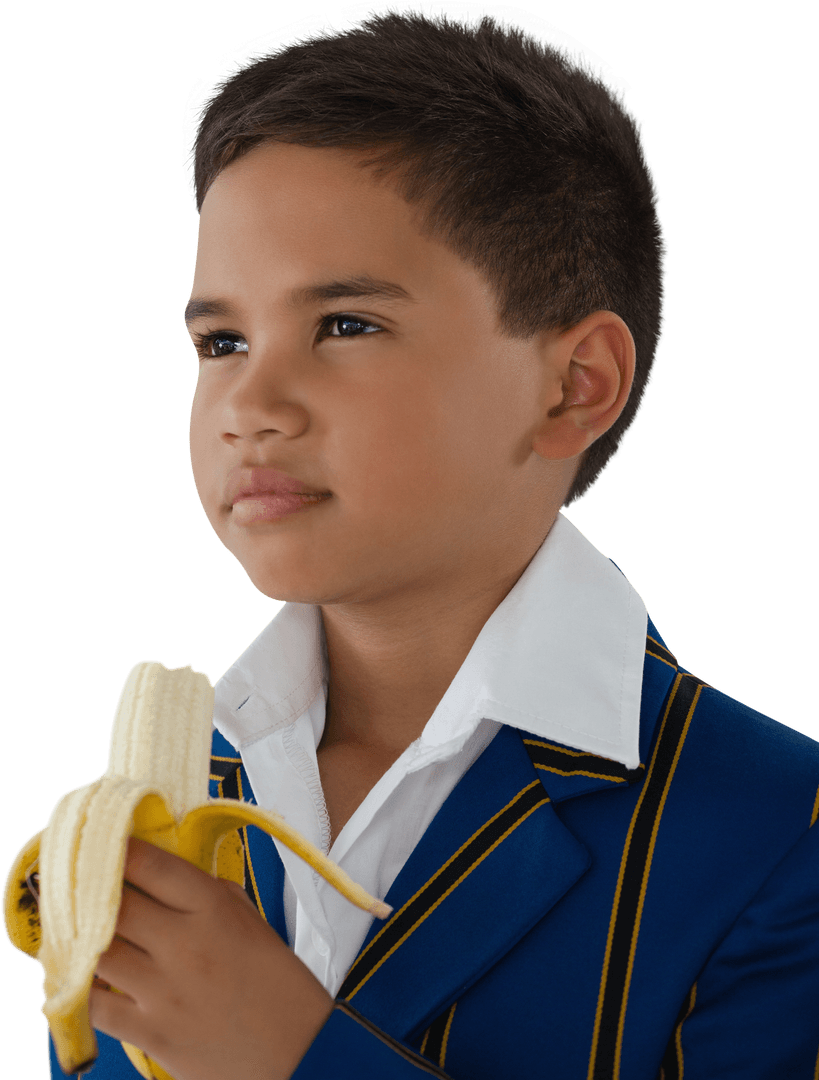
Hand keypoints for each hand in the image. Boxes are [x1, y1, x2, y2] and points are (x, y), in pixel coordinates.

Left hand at [90, 838, 334, 1079]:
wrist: (297, 1052)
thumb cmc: (278, 983)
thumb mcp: (251, 921)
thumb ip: (208, 896)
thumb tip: (164, 879)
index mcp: (213, 908)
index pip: (150, 865)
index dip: (116, 849)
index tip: (100, 842)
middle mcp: (183, 943)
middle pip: (113, 904)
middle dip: (89, 890)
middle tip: (77, 883)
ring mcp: (163, 990)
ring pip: (96, 950)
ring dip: (79, 937)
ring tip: (73, 927)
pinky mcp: (151, 1031)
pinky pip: (94, 1003)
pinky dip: (80, 987)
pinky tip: (79, 976)